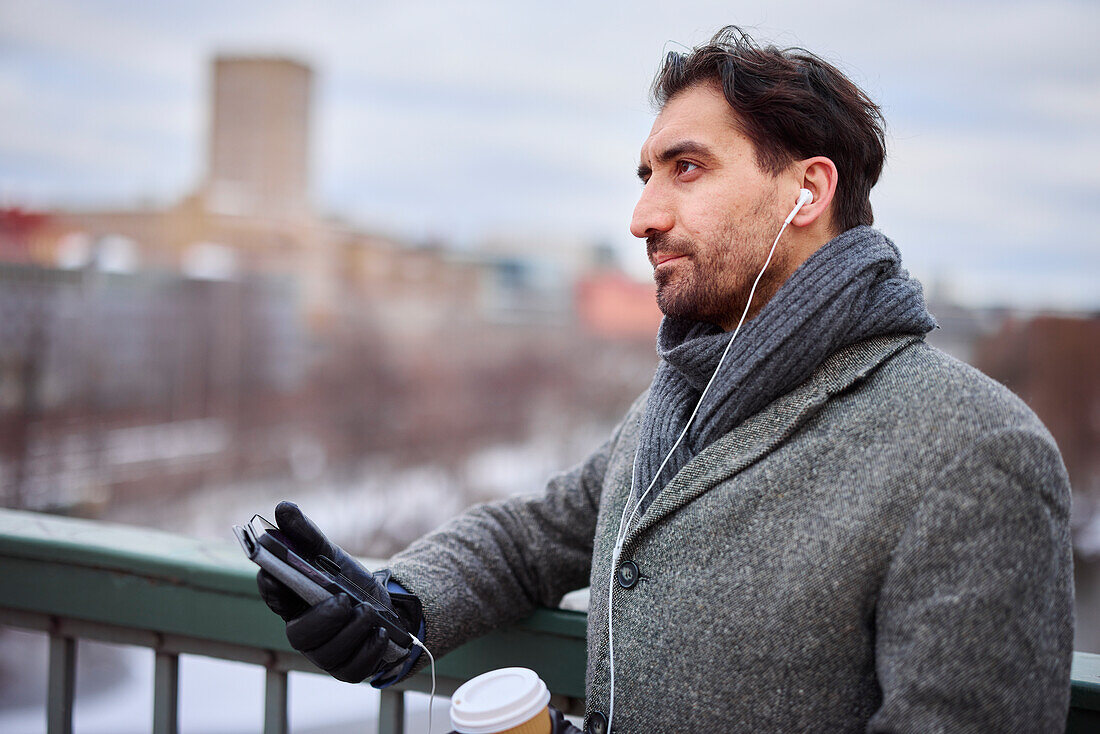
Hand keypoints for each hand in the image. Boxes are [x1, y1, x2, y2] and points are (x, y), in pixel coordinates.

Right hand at [255, 501, 422, 682]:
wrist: (387, 608)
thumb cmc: (348, 582)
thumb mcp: (331, 555)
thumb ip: (307, 534)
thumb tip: (283, 507)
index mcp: (291, 602)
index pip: (273, 595)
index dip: (272, 587)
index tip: (275, 574)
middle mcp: (303, 631)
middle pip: (300, 635)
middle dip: (323, 618)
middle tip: (344, 600)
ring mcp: (324, 655)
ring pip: (329, 653)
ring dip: (352, 630)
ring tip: (369, 611)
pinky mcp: (347, 669)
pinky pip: (354, 669)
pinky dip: (369, 650)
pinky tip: (380, 633)